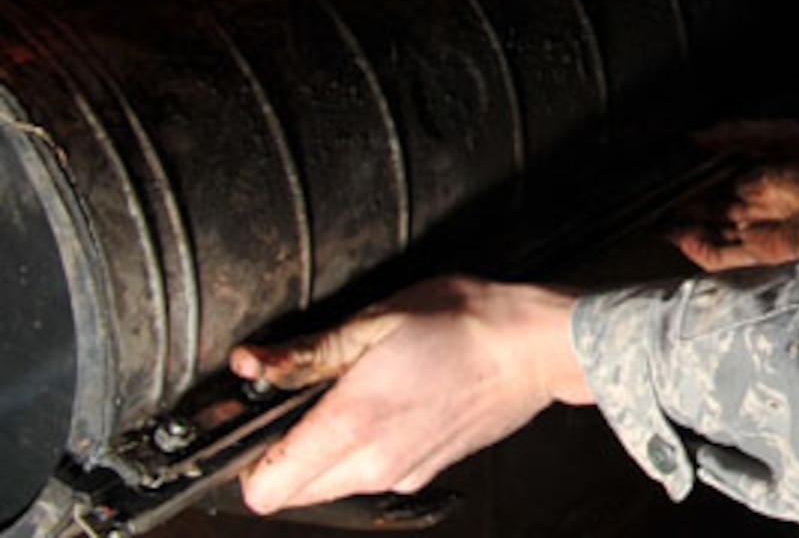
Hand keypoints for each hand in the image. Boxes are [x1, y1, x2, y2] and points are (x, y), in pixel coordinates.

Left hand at [230, 276, 591, 514]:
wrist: (534, 348)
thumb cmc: (466, 322)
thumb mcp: (377, 319)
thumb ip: (308, 351)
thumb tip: (251, 364)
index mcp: (352, 423)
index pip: (264, 488)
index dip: (248, 455)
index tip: (263, 416)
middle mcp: (372, 463)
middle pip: (290, 494)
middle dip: (285, 454)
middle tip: (307, 400)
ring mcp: (400, 474)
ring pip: (328, 488)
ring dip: (324, 454)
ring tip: (355, 396)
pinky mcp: (423, 474)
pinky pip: (369, 478)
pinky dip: (363, 453)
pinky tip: (390, 406)